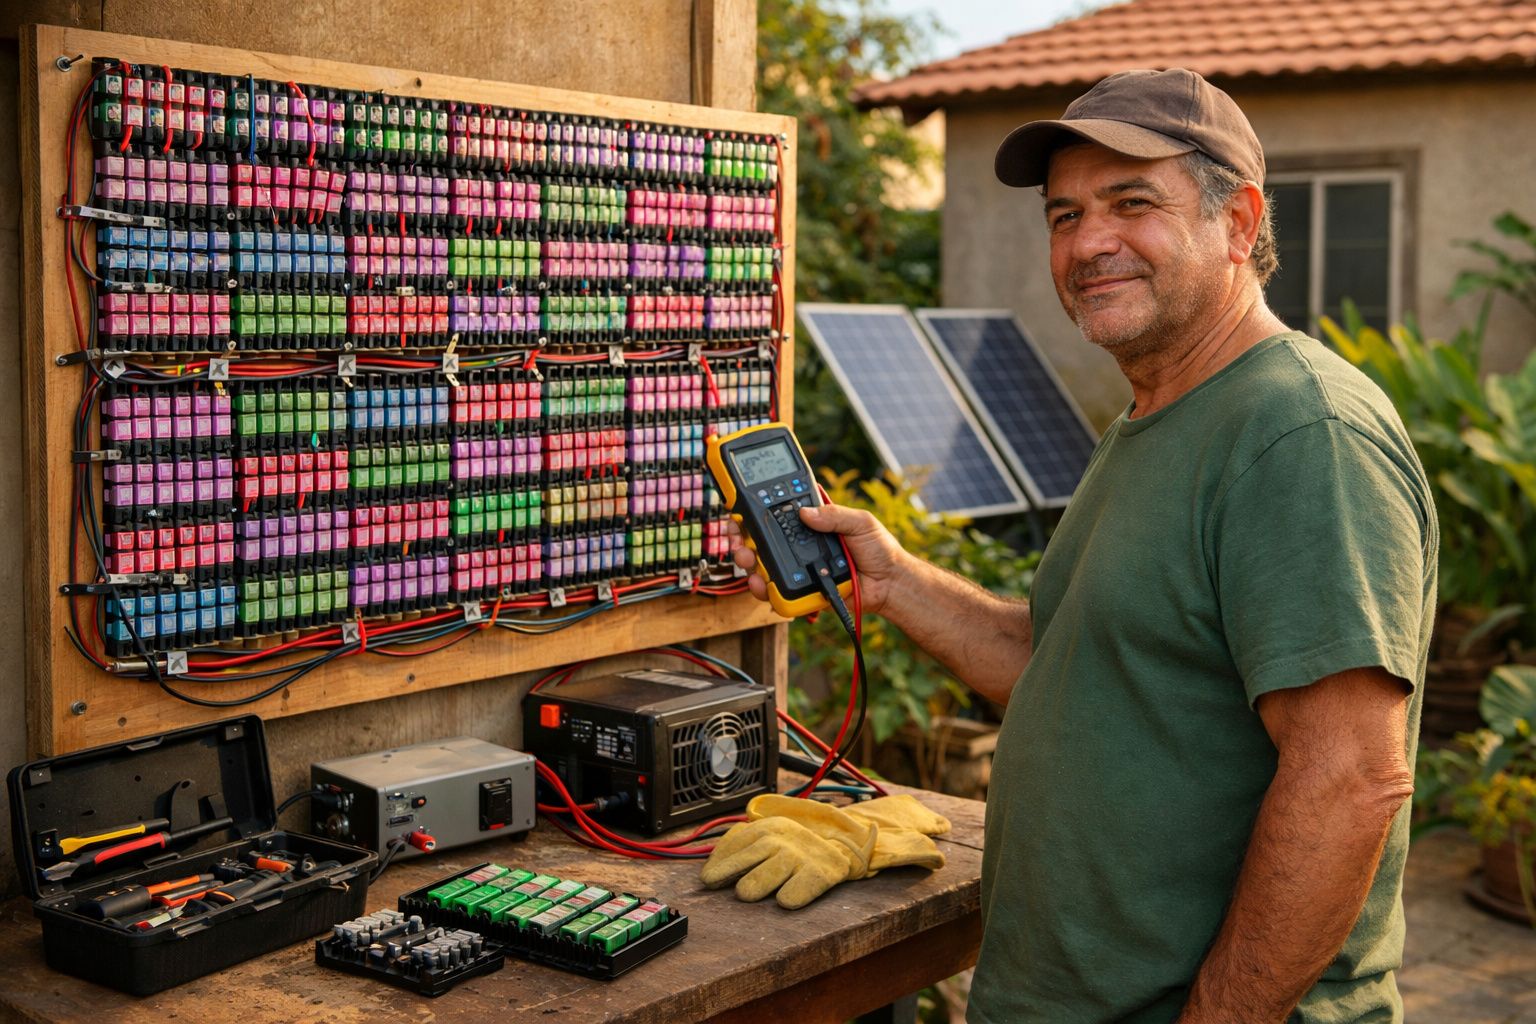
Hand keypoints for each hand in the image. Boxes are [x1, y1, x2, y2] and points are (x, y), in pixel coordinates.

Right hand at [728, 501, 908, 614]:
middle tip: (738, 535)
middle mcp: (801, 545)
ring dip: (749, 561)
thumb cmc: (880, 550)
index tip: (742, 506)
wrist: (890, 584)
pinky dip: (764, 589)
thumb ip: (835, 515)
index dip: (758, 510)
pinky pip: (777, 591)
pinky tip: (759, 583)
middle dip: (743, 536)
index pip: (780, 513)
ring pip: (763, 565)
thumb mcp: (861, 522)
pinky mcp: (801, 590)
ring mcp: (799, 568)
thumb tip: (805, 513)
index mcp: (813, 524)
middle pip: (763, 539)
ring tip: (746, 559)